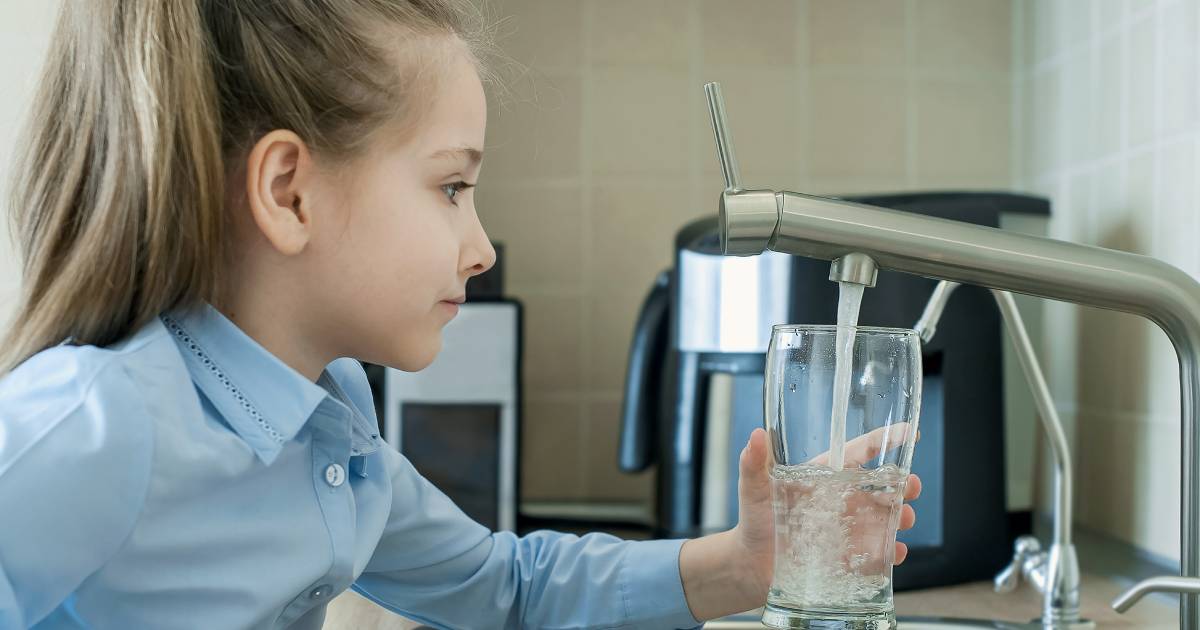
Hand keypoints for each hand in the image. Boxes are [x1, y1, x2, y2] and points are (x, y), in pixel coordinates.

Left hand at [680, 427, 921, 620]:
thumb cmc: (756, 519)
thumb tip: (757, 434)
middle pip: (885, 484)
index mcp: (827, 474)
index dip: (885, 440)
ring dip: (903, 515)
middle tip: (911, 485)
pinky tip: (894, 551)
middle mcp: (845, 498)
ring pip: (890, 517)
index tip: (909, 433)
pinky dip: (893, 551)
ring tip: (904, 518)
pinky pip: (881, 553)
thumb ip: (754, 462)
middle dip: (904, 482)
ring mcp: (853, 527)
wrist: (752, 564)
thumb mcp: (754, 487)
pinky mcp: (853, 556)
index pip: (860, 451)